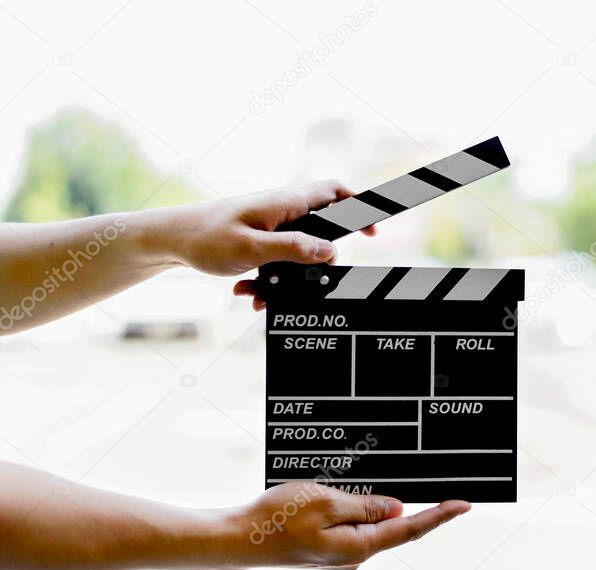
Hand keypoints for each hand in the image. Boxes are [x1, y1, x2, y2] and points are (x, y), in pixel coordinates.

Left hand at [149, 179, 374, 309]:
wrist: (167, 241)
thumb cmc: (204, 238)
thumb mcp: (252, 248)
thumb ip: (294, 249)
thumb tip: (330, 252)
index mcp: (284, 203)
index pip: (333, 193)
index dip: (359, 208)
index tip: (372, 232)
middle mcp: (281, 210)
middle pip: (320, 231)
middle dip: (316, 262)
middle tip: (309, 283)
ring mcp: (270, 224)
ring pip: (297, 252)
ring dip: (286, 278)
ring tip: (262, 293)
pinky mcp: (259, 239)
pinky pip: (277, 261)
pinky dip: (268, 280)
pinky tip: (249, 291)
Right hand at [228, 482, 469, 569]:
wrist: (237, 540)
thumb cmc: (277, 518)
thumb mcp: (327, 501)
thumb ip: (365, 505)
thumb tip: (397, 508)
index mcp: (359, 547)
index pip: (410, 528)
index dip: (440, 515)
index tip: (465, 504)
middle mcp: (354, 557)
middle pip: (394, 528)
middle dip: (414, 508)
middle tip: (433, 490)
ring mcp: (340, 556)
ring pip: (371, 525)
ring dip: (378, 507)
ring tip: (365, 489)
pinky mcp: (327, 550)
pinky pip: (353, 528)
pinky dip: (358, 512)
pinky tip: (351, 498)